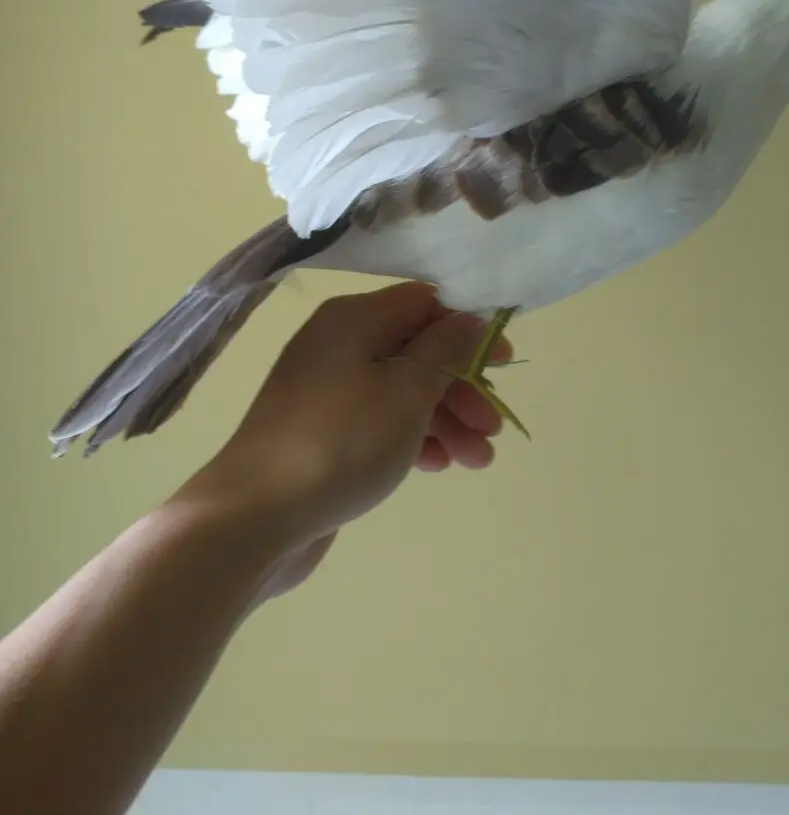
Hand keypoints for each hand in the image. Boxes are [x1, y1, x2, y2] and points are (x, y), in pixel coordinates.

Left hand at [176, 283, 509, 595]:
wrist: (253, 516)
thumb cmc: (339, 443)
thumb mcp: (406, 391)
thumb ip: (445, 350)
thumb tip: (468, 316)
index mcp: (353, 320)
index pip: (423, 303)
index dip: (468, 328)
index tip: (503, 363)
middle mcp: (335, 345)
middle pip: (414, 350)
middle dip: (459, 387)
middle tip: (491, 428)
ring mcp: (324, 392)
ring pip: (399, 392)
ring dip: (443, 420)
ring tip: (477, 461)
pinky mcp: (319, 435)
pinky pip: (377, 423)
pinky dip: (410, 438)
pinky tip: (436, 466)